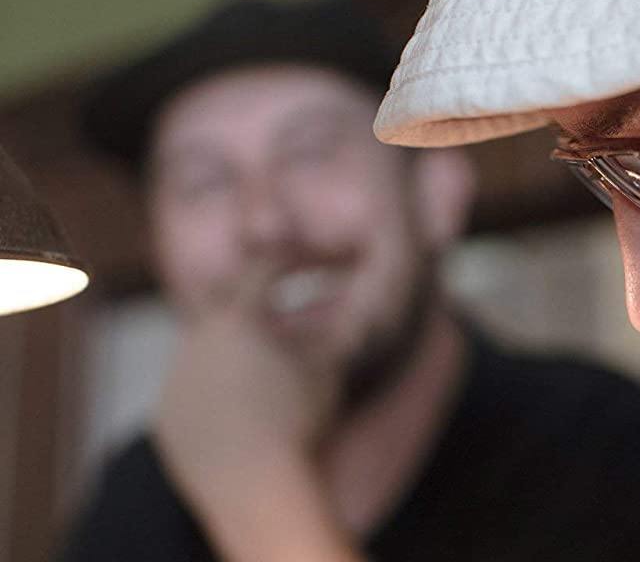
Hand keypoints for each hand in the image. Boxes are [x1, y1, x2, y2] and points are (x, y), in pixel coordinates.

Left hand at [153, 264, 360, 561]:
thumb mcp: (329, 369)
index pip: (260, 274)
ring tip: (256, 368)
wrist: (254, 486)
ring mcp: (176, 382)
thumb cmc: (298, 420)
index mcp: (238, 320)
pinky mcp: (167, 419)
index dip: (282, 263)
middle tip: (265, 303)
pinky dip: (211, 394)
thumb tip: (363, 310)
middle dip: (242, 300)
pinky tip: (237, 412)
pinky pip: (189, 394)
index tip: (295, 262)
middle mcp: (197, 343)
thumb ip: (341, 332)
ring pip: (199, 351)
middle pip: (217, 305)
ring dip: (227, 352)